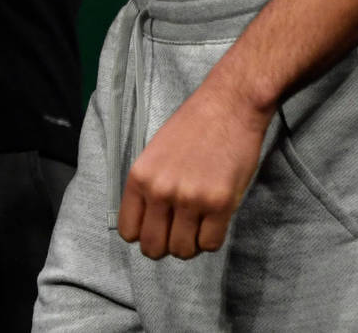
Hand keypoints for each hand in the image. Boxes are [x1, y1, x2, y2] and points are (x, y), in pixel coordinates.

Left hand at [118, 79, 271, 259]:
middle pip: (153, 247)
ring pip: (183, 251)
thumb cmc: (192, 126)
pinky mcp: (220, 203)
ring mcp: (190, 199)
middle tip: (179, 233)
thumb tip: (150, 223)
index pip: (128, 231)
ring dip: (191, 244)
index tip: (157, 228)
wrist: (229, 105)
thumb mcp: (155, 153)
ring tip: (198, 225)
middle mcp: (160, 191)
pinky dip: (212, 239)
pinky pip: (211, 244)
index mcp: (139, 177)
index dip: (143, 234)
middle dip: (166, 246)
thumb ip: (150, 187)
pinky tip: (215, 221)